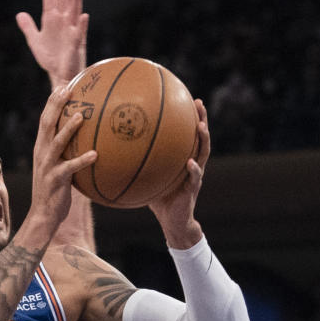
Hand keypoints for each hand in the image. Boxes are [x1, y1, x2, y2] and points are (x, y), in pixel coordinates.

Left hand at [16, 0, 88, 87]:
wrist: (59, 76)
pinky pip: (80, 33)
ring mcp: (71, 31)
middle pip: (63, 0)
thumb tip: (19, 14)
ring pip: (74, 12)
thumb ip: (28, 27)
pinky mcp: (76, 44)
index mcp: (52, 20)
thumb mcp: (36, 41)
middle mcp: (63, 22)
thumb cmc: (51, 59)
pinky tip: (83, 16)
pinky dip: (82, 25)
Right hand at [21, 84, 96, 244]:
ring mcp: (47, 166)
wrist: (43, 215)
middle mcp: (42, 154)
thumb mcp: (59, 169)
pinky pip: (70, 168)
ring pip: (56, 143)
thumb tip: (91, 142)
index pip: (45, 120)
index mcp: (42, 148)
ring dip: (68, 129)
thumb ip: (69, 154)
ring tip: (80, 117)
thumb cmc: (55, 192)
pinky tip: (96, 155)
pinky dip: (82, 161)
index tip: (63, 85)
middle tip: (68, 90)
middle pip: (47, 124)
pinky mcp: (55, 180)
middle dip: (56, 105)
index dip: (52, 101)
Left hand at [148, 99, 210, 248]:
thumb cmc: (159, 200)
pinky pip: (195, 177)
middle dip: (201, 119)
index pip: (188, 134)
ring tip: (201, 127)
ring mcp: (195, 176)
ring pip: (203, 153)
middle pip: (201, 137)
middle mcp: (193, 164)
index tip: (187, 98)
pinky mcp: (192, 189)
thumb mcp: (148, 180)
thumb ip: (138, 166)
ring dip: (203, 139)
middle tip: (199, 103)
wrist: (173, 222)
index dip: (189, 117)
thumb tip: (115, 155)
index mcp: (183, 159)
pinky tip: (190, 163)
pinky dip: (193, 169)